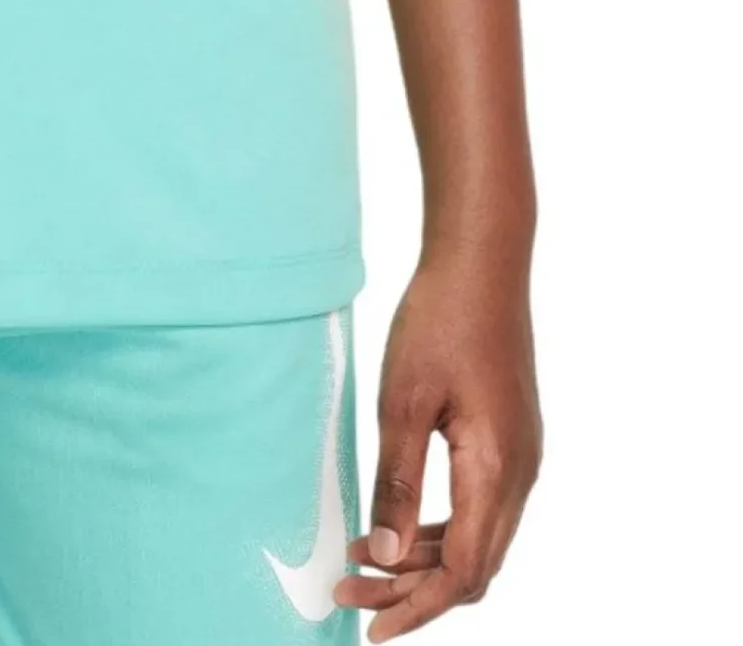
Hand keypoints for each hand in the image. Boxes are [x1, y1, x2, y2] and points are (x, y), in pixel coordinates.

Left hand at [335, 254, 541, 637]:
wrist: (482, 262)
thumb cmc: (440, 320)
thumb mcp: (403, 401)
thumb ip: (397, 481)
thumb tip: (384, 555)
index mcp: (496, 470)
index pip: (461, 571)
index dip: (415, 606)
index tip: (369, 625)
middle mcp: (519, 474)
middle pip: (473, 567)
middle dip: (413, 592)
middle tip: (351, 595)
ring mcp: (520, 458)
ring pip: (478, 540)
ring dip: (423, 561)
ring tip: (364, 563)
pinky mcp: (511, 440)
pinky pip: (481, 509)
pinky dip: (439, 528)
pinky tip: (397, 524)